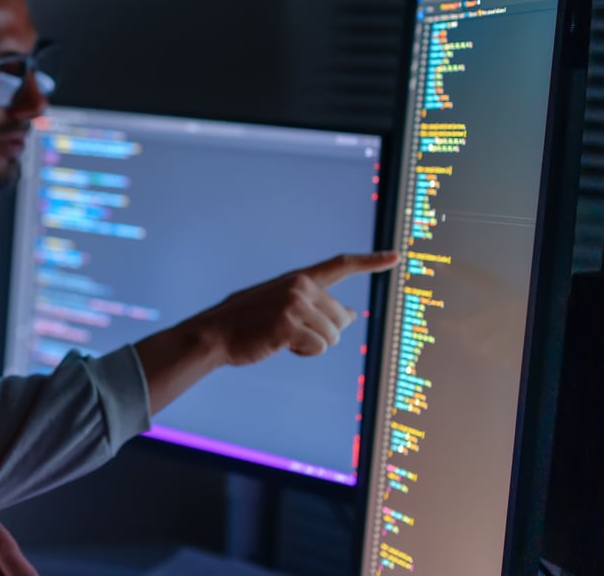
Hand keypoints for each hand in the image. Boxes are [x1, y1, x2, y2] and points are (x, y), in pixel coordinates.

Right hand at [135, 251, 398, 414]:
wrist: (214, 334)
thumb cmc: (248, 324)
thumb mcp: (283, 307)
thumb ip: (316, 307)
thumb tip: (353, 315)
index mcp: (298, 278)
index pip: (340, 265)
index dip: (370, 261)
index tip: (396, 256)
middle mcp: (299, 286)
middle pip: (340, 319)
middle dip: (323, 333)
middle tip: (290, 333)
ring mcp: (294, 304)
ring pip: (332, 337)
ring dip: (311, 345)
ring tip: (281, 338)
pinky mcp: (287, 325)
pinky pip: (317, 348)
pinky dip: (302, 353)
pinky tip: (279, 345)